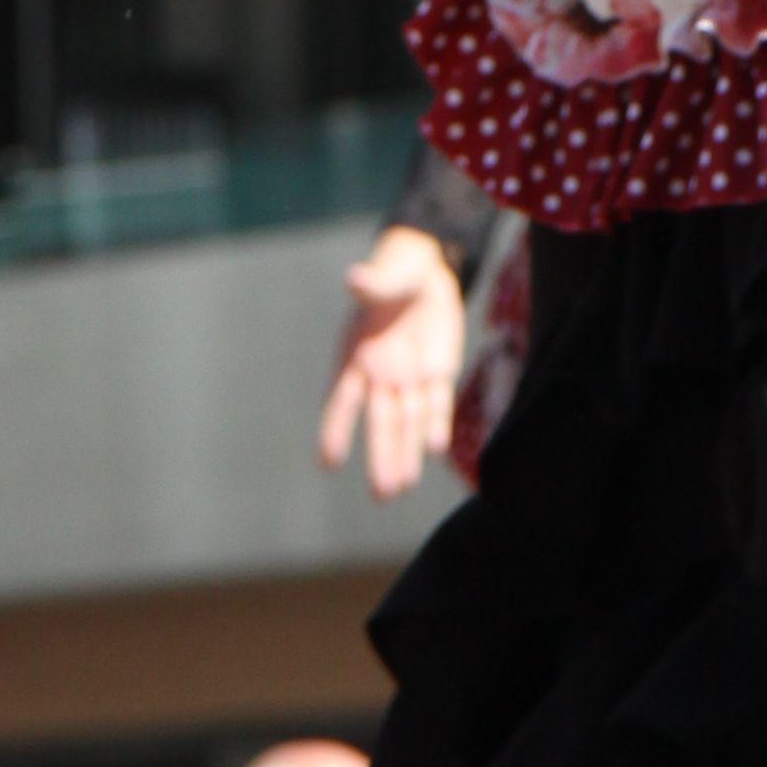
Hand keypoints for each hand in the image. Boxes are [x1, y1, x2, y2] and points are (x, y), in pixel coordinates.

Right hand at [318, 228, 465, 496]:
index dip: (335, 427)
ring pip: (409, 422)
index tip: (328, 460)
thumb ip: (372, 283)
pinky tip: (437, 448)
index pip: (343, 398)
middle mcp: (381, 374)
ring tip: (404, 485)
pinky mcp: (438, 376)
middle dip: (381, 455)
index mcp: (357, 355)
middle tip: (382, 492)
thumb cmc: (394, 274)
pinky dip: (438, 425)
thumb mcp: (386, 274)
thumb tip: (354, 277)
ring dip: (407, 452)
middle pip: (381, 421)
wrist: (426, 274)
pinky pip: (437, 405)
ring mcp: (410, 379)